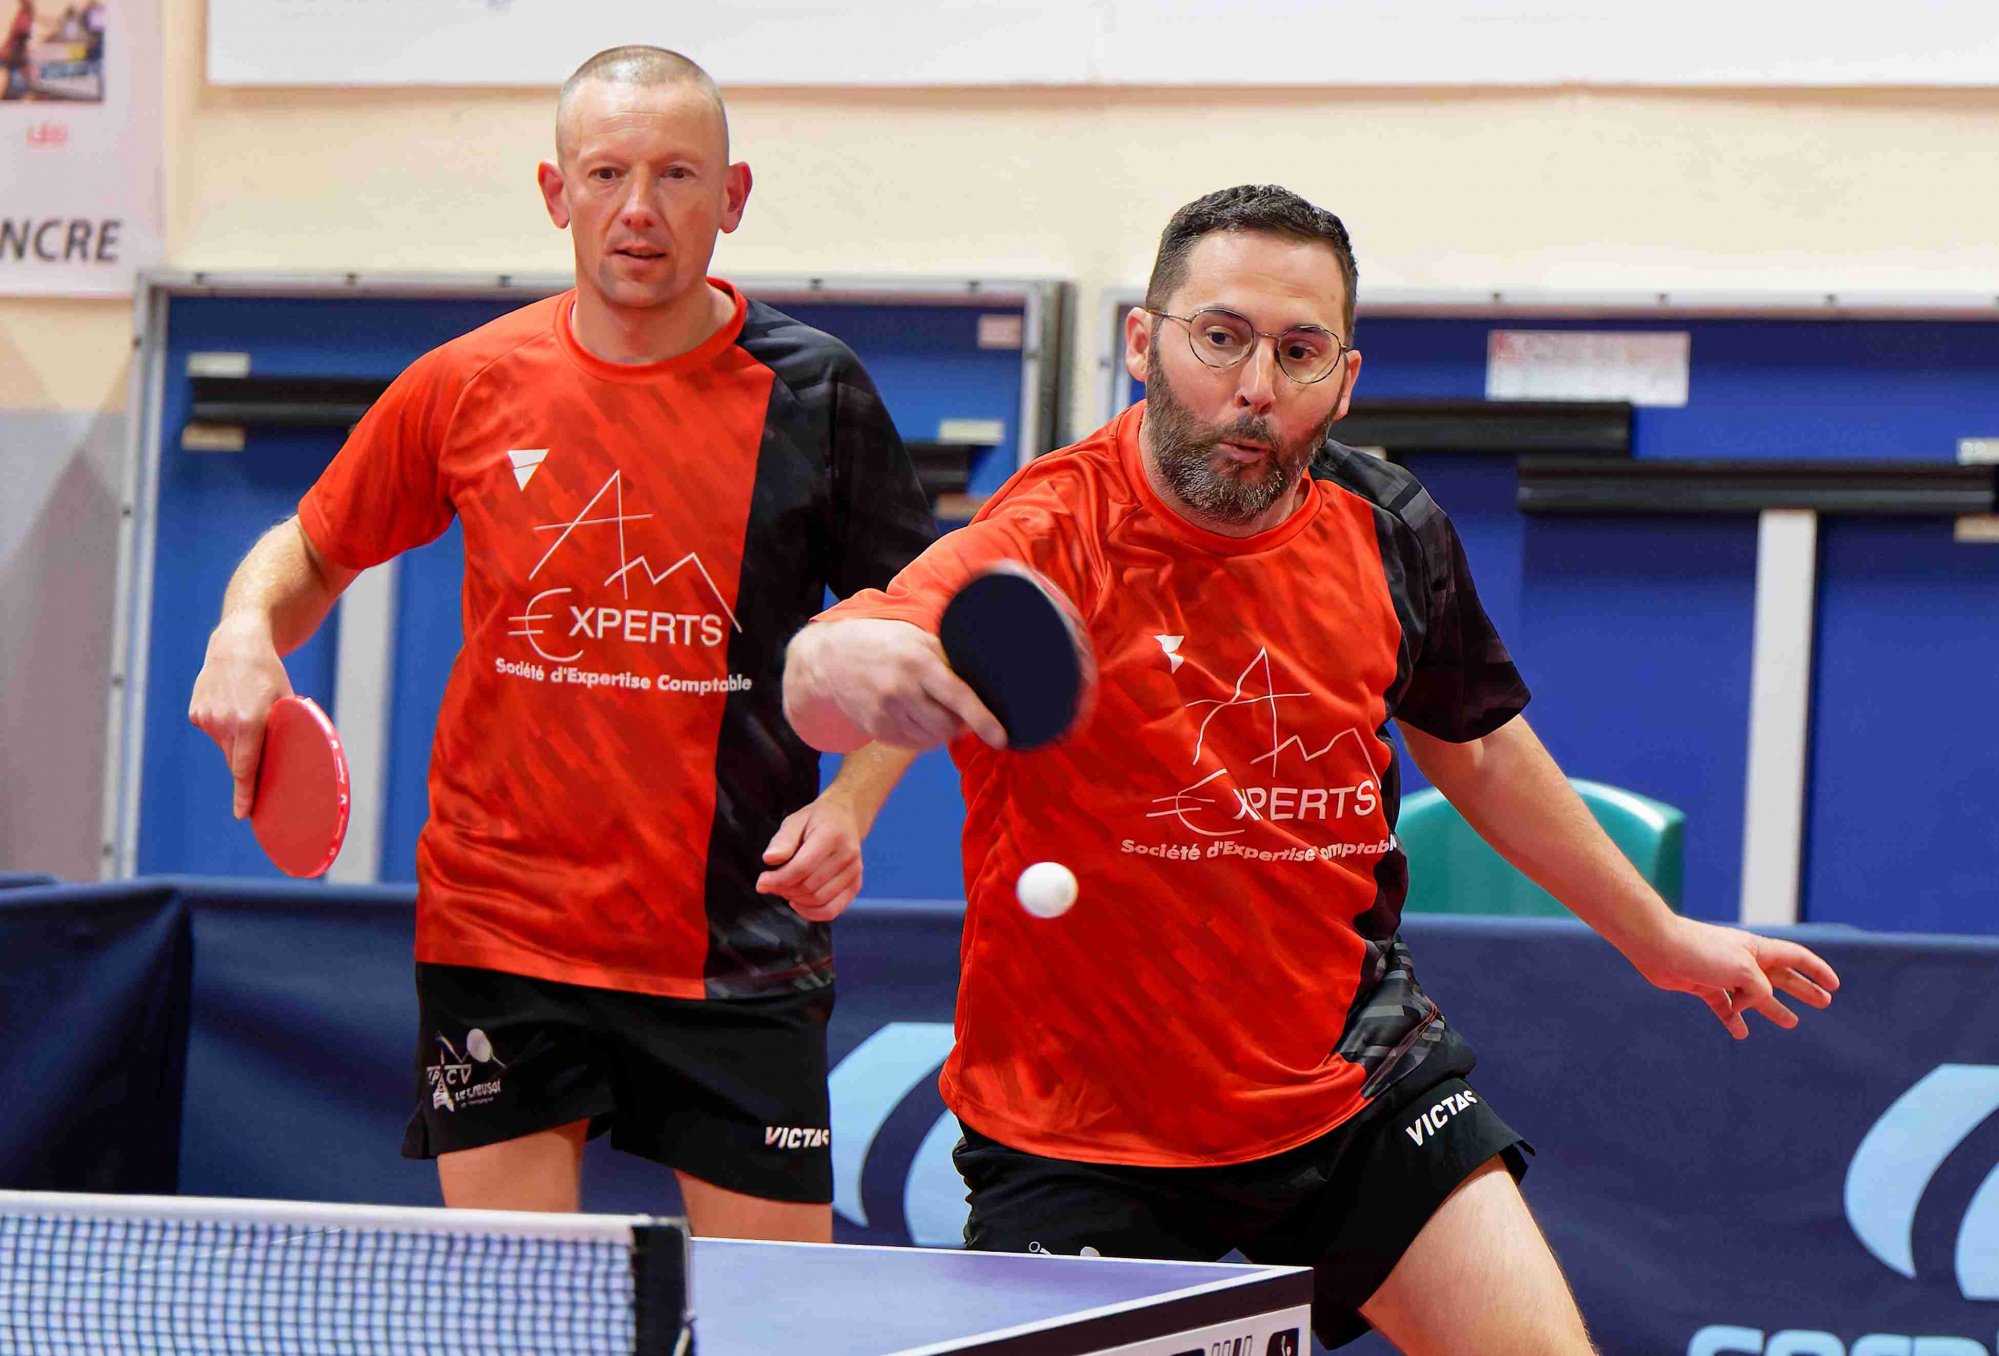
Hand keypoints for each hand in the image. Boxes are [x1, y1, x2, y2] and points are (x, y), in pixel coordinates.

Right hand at [187, 615, 291, 818]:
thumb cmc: (269, 675)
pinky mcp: (195, 714)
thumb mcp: (286, 701)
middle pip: (237, 760)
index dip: (245, 794)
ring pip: (226, 747)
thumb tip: (288, 762)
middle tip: (259, 749)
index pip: (245, 768)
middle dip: (248, 764)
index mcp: (249, 721)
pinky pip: (215, 732)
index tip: (243, 814)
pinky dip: (225, 727)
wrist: (237, 645)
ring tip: (246, 711)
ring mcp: (206, 718)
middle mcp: (223, 722)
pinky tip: (231, 705)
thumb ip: (284, 731)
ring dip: (237, 740)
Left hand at [757, 795, 865, 922]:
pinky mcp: (856, 885)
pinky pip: (832, 910)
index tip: (762, 882)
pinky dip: (811, 913)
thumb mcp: (795, 820)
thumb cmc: (816, 819)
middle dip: (784, 890)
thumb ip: (782, 840)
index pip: (802, 867)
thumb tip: (770, 859)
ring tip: (785, 889)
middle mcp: (848, 855)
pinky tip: (798, 903)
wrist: (845, 818)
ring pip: (819, 900)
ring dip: (796, 900)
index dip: (778, 879)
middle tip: (772, 884)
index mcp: (831, 835)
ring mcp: (854, 872)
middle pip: (810, 886)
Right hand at [787, 619, 1003, 752]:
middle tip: (960, 713)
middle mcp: (900, 689)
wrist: (830, 659)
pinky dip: (924, 737)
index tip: (1002, 738)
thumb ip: (946, 658)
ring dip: (942, 731)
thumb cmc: (883, 642)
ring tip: (935, 711)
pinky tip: (918, 718)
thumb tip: (982, 681)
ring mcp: (885, 712)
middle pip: (947, 726)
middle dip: (960, 725)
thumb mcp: (916, 637)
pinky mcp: (875, 728)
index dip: (983, 719)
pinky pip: (912, 744)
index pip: (958, 696)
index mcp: (916, 662)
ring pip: (931, 739)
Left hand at [1622, 915, 1839, 1039]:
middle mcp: (1743, 960)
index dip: (1817, 971)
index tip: (1835, 985)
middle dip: (1803, 989)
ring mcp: (1723, 974)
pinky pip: (1724, 1006)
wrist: (1659, 947)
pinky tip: (1740, 1033)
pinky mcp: (1703, 986)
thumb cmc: (1702, 951)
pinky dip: (1733, 1019)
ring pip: (1755, 995)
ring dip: (1773, 1008)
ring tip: (1791, 1023)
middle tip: (1824, 1003)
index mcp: (1758, 949)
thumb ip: (1760, 991)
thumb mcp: (1743, 971)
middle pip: (1781, 977)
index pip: (1796, 958)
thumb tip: (1753, 1008)